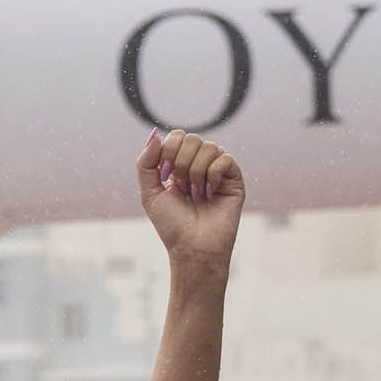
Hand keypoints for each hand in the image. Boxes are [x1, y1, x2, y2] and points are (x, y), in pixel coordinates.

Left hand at [136, 129, 244, 275]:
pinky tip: (210, 193)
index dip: (169, 150)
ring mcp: (218, 171)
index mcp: (179, 164)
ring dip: (197, 173)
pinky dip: (213, 175)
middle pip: (192, 138)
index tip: (166, 175)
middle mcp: (200, 164)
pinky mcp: (234, 179)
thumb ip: (146, 163)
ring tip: (196, 195)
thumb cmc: (172, 225)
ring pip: (209, 147)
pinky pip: (225, 158)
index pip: (177, 136)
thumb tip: (154, 134)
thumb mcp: (150, 193)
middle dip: (182, 163)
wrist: (193, 247)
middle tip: (183, 188)